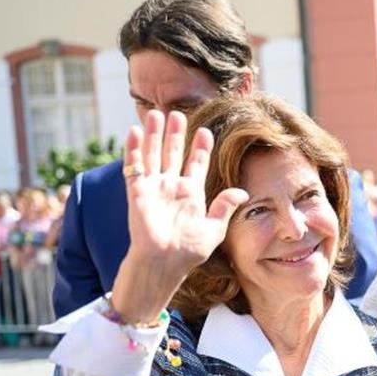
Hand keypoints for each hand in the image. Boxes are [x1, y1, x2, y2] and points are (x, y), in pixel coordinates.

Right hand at [112, 110, 248, 322]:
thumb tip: (242, 192)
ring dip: (154, 134)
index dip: (199, 148)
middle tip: (177, 113)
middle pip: (173, 153)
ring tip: (156, 113)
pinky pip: (134, 165)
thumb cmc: (190, 250)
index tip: (205, 131)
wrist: (166, 262)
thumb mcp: (214, 228)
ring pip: (153, 154)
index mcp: (191, 194)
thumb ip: (225, 206)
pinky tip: (136, 130)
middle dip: (175, 134)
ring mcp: (153, 187)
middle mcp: (171, 187)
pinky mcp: (137, 191)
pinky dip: (134, 148)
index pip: (196, 164)